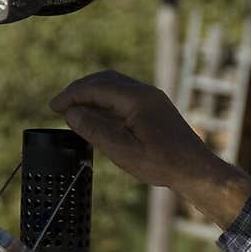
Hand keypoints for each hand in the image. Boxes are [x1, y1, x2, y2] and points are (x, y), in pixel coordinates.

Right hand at [48, 70, 250, 227]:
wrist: (197, 171)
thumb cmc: (163, 164)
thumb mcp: (124, 152)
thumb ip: (96, 131)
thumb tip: (72, 113)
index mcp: (138, 98)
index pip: (96, 87)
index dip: (71, 95)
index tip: (53, 107)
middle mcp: (146, 93)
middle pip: (104, 81)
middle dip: (79, 91)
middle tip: (60, 107)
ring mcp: (152, 99)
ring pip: (114, 87)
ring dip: (92, 96)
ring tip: (74, 112)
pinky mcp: (155, 109)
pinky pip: (124, 97)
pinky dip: (106, 103)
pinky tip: (97, 118)